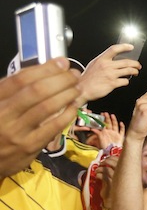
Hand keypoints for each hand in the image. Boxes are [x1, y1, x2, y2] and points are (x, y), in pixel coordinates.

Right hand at [0, 58, 82, 177]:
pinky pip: (53, 127)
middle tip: (74, 74)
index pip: (20, 80)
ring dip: (66, 94)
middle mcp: (4, 114)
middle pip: (36, 91)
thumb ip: (12, 92)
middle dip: (60, 79)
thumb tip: (41, 73)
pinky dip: (67, 114)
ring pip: (46, 108)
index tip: (61, 62)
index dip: (44, 69)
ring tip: (77, 87)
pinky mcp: (29, 147)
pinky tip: (74, 106)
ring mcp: (17, 132)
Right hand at [78, 44, 140, 101]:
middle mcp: (107, 66)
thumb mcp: (93, 64)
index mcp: (101, 59)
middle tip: (138, 65)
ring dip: (134, 71)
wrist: (82, 89)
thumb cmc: (87, 78)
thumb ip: (103, 61)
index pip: (114, 49)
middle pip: (126, 62)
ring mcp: (110, 74)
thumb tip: (113, 59)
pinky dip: (127, 81)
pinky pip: (125, 81)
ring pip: (128, 71)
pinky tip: (125, 81)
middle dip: (135, 63)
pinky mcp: (113, 83)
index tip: (131, 47)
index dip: (124, 47)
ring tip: (135, 72)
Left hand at [88, 112, 124, 148]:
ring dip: (114, 120)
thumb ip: (97, 133)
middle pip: (109, 123)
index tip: (101, 114)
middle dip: (107, 118)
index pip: (104, 124)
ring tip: (112, 115)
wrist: (111, 152)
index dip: (103, 119)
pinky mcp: (121, 137)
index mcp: (105, 132)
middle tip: (105, 113)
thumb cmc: (105, 147)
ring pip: (115, 125)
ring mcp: (116, 134)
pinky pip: (122, 131)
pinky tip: (121, 123)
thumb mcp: (99, 139)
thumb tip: (92, 128)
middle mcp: (110, 132)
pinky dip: (122, 127)